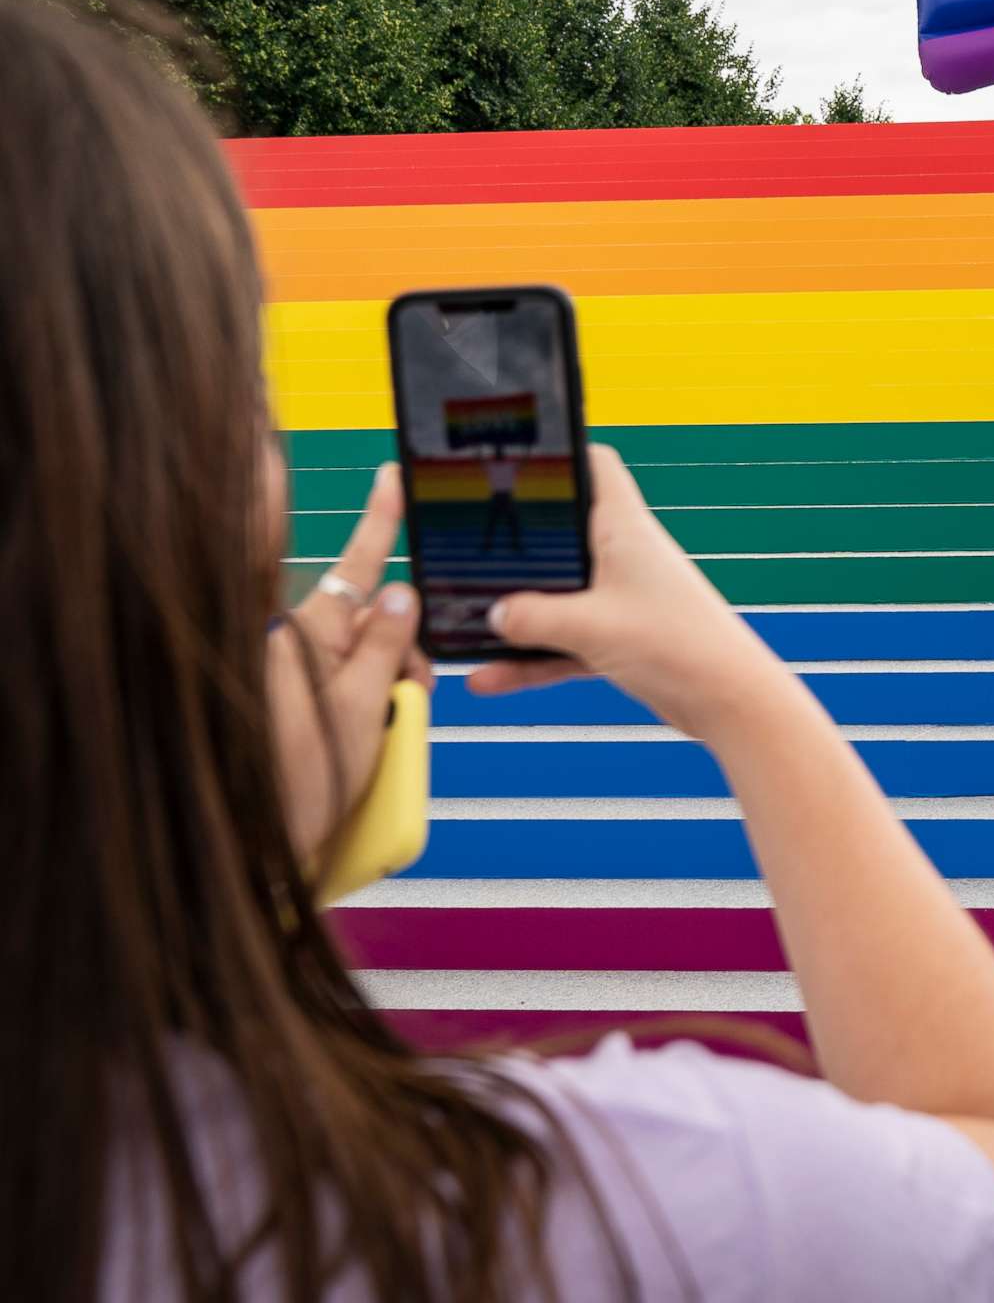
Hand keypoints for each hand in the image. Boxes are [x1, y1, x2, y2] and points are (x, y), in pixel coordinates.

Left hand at [269, 462, 430, 862]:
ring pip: (362, 659)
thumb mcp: (363, 711)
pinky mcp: (290, 702)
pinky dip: (366, 711)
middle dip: (404, 655)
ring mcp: (290, 673)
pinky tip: (363, 746)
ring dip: (386, 692)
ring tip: (380, 741)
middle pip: (371, 621)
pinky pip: (344, 688)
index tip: (395, 476)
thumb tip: (403, 593)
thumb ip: (387, 646)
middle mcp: (293, 643)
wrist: (253, 846)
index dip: (381, 519)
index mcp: (309, 633)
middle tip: (412, 705)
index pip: (358, 564)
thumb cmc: (299, 783)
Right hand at [466, 445, 783, 736]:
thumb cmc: (676, 645)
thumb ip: (533, 617)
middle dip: (514, 542)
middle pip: (561, 534)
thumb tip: (492, 613)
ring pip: (556, 595)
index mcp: (624, 528)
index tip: (514, 456)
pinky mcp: (621, 639)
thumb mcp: (590, 627)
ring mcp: (622, 598)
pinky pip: (564, 642)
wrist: (729, 701)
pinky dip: (530, 659)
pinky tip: (486, 678)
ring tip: (460, 618)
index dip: (561, 454)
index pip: (596, 466)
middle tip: (461, 543)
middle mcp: (623, 555)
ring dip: (515, 611)